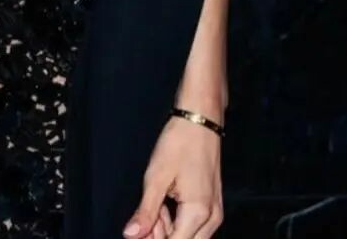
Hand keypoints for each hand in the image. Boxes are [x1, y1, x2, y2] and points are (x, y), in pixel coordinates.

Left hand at [123, 114, 223, 237]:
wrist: (200, 119)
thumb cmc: (180, 142)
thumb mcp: (156, 177)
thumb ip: (146, 212)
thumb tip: (131, 235)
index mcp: (198, 213)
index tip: (138, 230)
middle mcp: (211, 218)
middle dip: (161, 235)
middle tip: (146, 215)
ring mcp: (215, 212)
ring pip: (189, 236)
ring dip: (169, 228)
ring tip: (157, 203)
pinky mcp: (213, 204)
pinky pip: (196, 226)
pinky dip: (178, 220)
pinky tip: (167, 203)